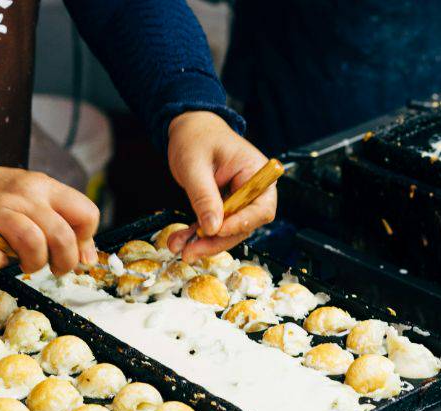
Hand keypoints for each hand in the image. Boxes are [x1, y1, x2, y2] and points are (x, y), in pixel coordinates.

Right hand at [0, 166, 99, 274]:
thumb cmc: (7, 200)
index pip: (86, 213)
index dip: (85, 239)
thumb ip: (68, 225)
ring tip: (27, 263)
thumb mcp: (42, 200)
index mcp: (46, 187)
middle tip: (55, 266)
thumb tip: (88, 260)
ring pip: (31, 242)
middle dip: (64, 261)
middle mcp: (24, 196)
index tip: (73, 249)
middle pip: (61, 235)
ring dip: (34, 263)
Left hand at [165, 111, 275, 261]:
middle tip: (191, 252)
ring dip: (204, 242)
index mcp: (256, 172)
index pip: (261, 207)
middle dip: (217, 241)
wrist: (188, 129)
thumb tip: (212, 227)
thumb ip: (204, 196)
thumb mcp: (195, 165)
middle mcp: (252, 188)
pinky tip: (179, 241)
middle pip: (244, 225)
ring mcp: (238, 198)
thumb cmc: (196, 137)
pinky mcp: (223, 205)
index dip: (241, 223)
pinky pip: (213, 225)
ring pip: (227, 230)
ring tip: (179, 248)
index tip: (216, 231)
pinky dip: (196, 234)